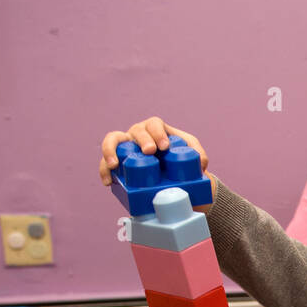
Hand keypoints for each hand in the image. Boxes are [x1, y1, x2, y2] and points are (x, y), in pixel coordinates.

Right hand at [98, 117, 214, 206]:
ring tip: (115, 164)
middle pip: (136, 131)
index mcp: (156, 130)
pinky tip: (108, 182)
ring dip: (111, 150)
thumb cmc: (180, 161)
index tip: (164, 146)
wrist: (174, 179)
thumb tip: (202, 163)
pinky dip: (104, 170)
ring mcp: (126, 147)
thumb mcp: (193, 155)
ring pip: (114, 141)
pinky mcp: (118, 163)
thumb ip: (198, 155)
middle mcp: (139, 135)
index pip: (154, 124)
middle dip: (142, 140)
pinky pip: (106, 163)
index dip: (158, 133)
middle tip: (149, 152)